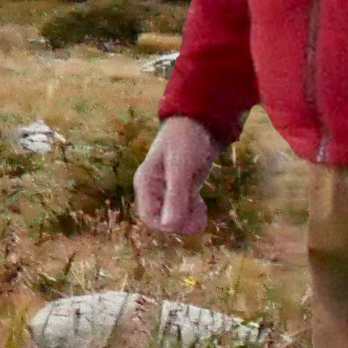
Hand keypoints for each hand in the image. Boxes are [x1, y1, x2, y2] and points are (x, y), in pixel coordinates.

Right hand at [133, 116, 223, 238]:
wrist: (201, 121)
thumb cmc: (187, 140)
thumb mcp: (182, 169)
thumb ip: (176, 197)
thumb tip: (169, 227)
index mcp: (146, 183)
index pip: (150, 219)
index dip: (168, 225)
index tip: (189, 217)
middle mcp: (153, 189)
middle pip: (162, 222)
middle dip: (182, 221)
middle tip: (200, 208)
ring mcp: (166, 190)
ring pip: (174, 218)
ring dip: (189, 218)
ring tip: (201, 204)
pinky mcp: (179, 189)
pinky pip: (182, 211)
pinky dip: (193, 212)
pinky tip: (201, 202)